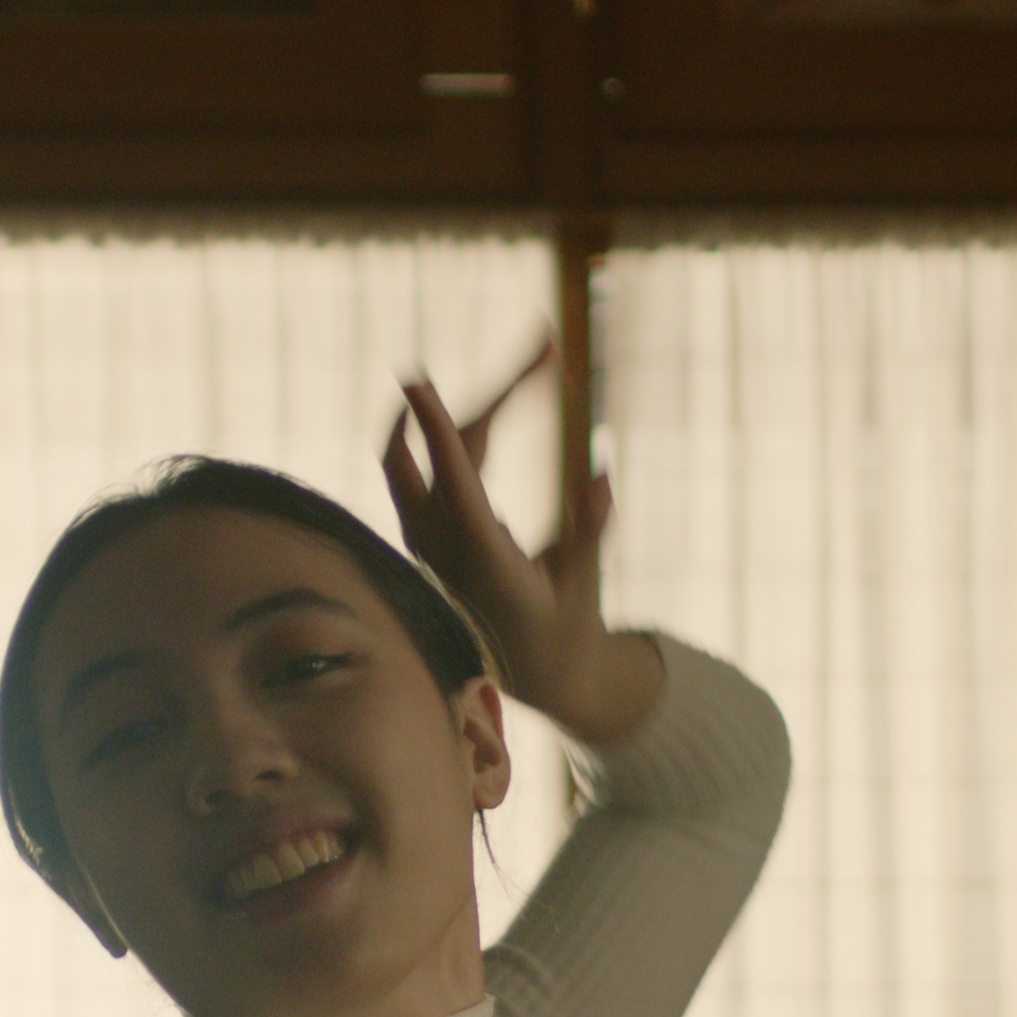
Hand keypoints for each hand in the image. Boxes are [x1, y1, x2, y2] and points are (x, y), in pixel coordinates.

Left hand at [380, 338, 657, 743]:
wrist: (532, 670)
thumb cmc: (564, 629)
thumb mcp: (584, 583)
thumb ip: (589, 529)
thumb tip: (600, 471)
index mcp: (484, 561)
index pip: (455, 482)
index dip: (434, 429)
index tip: (415, 381)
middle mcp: (442, 546)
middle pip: (447, 448)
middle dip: (495, 391)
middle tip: (546, 345)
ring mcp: (424, 539)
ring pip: (417, 454)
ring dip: (454, 405)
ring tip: (519, 364)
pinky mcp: (423, 532)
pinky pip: (415, 465)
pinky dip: (440, 427)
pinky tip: (478, 399)